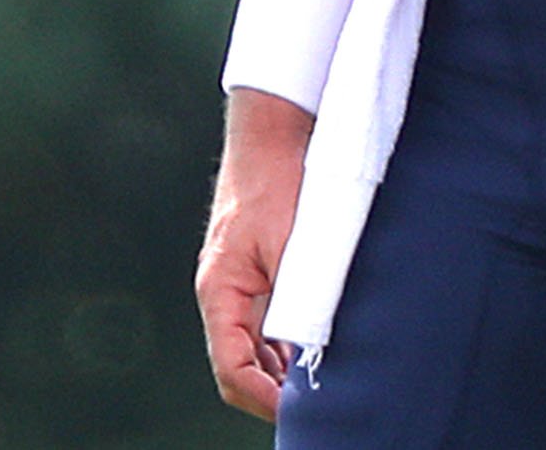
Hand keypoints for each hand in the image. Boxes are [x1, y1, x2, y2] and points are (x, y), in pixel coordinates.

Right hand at [195, 89, 312, 421]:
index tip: (295, 413)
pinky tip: (321, 352)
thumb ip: (299, 295)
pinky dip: (292, 344)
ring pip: (258, 348)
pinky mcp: (264, 271)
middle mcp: (226, 295)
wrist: (276, 132)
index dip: (261, 398)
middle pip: (241, 365)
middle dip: (274, 393)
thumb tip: (312, 348)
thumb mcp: (294, 242)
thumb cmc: (281, 181)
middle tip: (317, 410)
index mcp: (220, 292)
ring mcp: (244, 285)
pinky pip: (271, 323)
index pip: (231, 368)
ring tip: (325, 388)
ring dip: (285, 371)